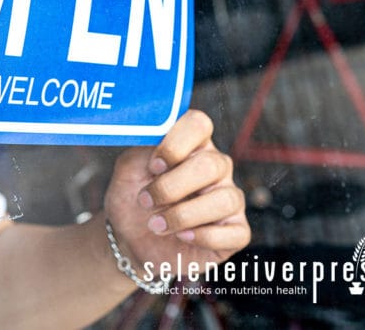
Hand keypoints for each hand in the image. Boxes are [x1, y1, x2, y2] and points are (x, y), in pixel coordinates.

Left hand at [103, 110, 249, 276]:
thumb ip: (140, 151)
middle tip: (145, 201)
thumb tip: (155, 142)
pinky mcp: (236, 231)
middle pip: (210, 164)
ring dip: (182, 215)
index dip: (176, 144)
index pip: (198, 124)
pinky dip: (203, 237)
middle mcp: (216, 167)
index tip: (153, 166)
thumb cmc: (133, 198)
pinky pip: (235, 233)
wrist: (131, 239)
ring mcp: (229, 198)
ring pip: (224, 200)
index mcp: (191, 145)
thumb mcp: (127, 172)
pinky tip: (181, 237)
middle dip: (171, 187)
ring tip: (156, 224)